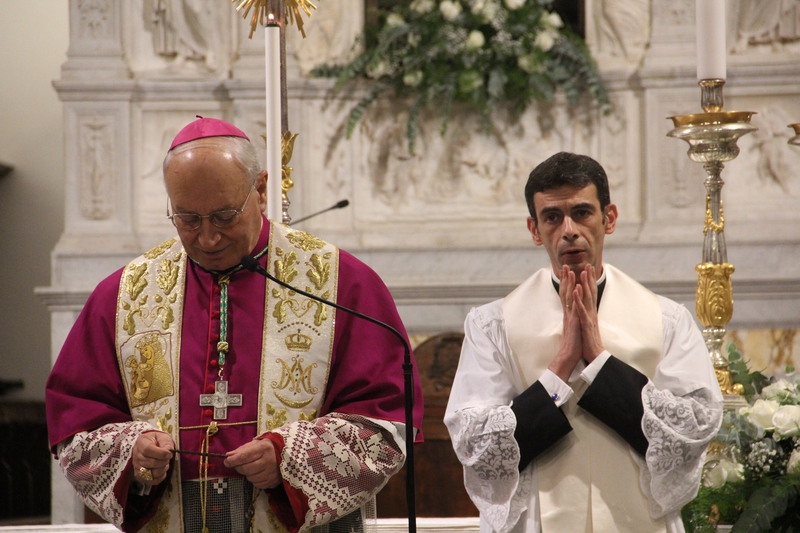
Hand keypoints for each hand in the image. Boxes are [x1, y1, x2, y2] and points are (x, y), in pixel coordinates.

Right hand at [132, 431, 173, 485]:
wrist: (149, 445)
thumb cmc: (157, 440)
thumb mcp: (162, 437)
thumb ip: (166, 443)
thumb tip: (168, 452)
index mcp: (141, 443)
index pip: (147, 450)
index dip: (160, 453)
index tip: (169, 454)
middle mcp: (136, 455)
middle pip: (150, 463)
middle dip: (163, 461)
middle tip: (168, 458)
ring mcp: (136, 467)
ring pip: (151, 474)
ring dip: (162, 470)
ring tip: (165, 464)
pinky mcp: (139, 476)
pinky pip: (150, 481)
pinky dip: (159, 478)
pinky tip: (162, 471)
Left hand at [224, 439, 280, 488]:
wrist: (289, 453)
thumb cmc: (270, 447)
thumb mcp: (257, 443)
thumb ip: (242, 449)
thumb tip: (228, 456)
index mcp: (264, 448)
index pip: (244, 456)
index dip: (233, 460)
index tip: (226, 461)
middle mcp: (268, 461)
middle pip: (246, 469)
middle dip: (239, 467)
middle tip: (239, 464)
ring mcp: (272, 472)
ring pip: (251, 478)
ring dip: (248, 474)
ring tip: (252, 467)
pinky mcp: (274, 481)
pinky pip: (258, 484)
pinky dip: (255, 480)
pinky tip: (259, 473)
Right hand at [548, 266, 583, 381]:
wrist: (568, 357)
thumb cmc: (572, 346)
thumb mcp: (574, 330)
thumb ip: (572, 321)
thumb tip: (573, 316)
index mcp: (569, 314)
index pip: (567, 296)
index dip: (567, 284)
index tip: (568, 272)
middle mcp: (568, 313)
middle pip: (565, 292)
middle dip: (566, 278)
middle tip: (565, 265)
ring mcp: (570, 316)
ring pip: (568, 296)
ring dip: (569, 282)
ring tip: (569, 270)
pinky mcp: (573, 321)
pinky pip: (574, 307)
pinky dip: (575, 296)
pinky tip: (576, 287)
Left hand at [574, 265, 603, 362]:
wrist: (595, 356)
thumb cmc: (589, 343)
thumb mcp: (586, 326)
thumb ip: (586, 316)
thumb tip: (584, 310)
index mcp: (590, 313)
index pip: (590, 294)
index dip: (589, 281)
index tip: (587, 269)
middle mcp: (591, 313)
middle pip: (591, 292)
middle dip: (589, 278)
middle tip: (588, 264)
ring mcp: (589, 318)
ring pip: (587, 298)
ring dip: (585, 284)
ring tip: (583, 272)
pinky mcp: (586, 324)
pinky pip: (581, 310)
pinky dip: (578, 299)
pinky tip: (575, 290)